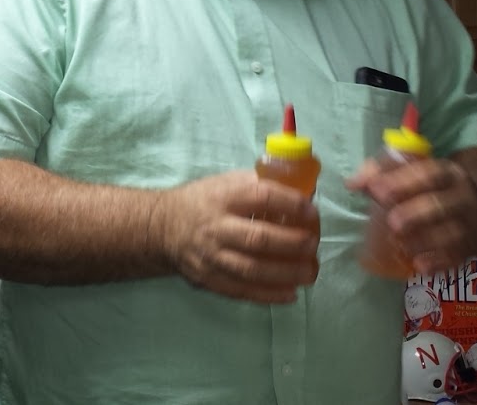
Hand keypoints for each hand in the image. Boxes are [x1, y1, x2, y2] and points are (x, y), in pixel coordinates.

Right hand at [153, 170, 320, 303]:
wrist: (163, 227)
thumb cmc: (204, 200)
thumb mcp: (227, 182)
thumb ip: (261, 186)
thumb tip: (305, 192)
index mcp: (223, 197)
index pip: (261, 197)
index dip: (290, 204)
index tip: (312, 211)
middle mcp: (216, 227)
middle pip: (258, 239)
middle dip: (292, 243)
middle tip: (313, 245)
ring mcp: (212, 257)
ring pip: (252, 270)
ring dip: (285, 273)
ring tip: (310, 272)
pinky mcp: (210, 280)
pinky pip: (242, 291)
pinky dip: (268, 295)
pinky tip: (291, 293)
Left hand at [347, 157, 476, 274]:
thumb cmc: (430, 188)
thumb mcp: (412, 173)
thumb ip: (381, 173)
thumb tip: (352, 183)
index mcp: (446, 173)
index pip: (428, 173)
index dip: (402, 181)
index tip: (377, 191)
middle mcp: (462, 198)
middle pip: (440, 205)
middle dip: (414, 214)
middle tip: (392, 222)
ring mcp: (468, 225)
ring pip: (450, 234)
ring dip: (424, 241)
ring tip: (401, 245)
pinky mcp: (468, 249)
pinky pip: (456, 258)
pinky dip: (438, 263)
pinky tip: (420, 266)